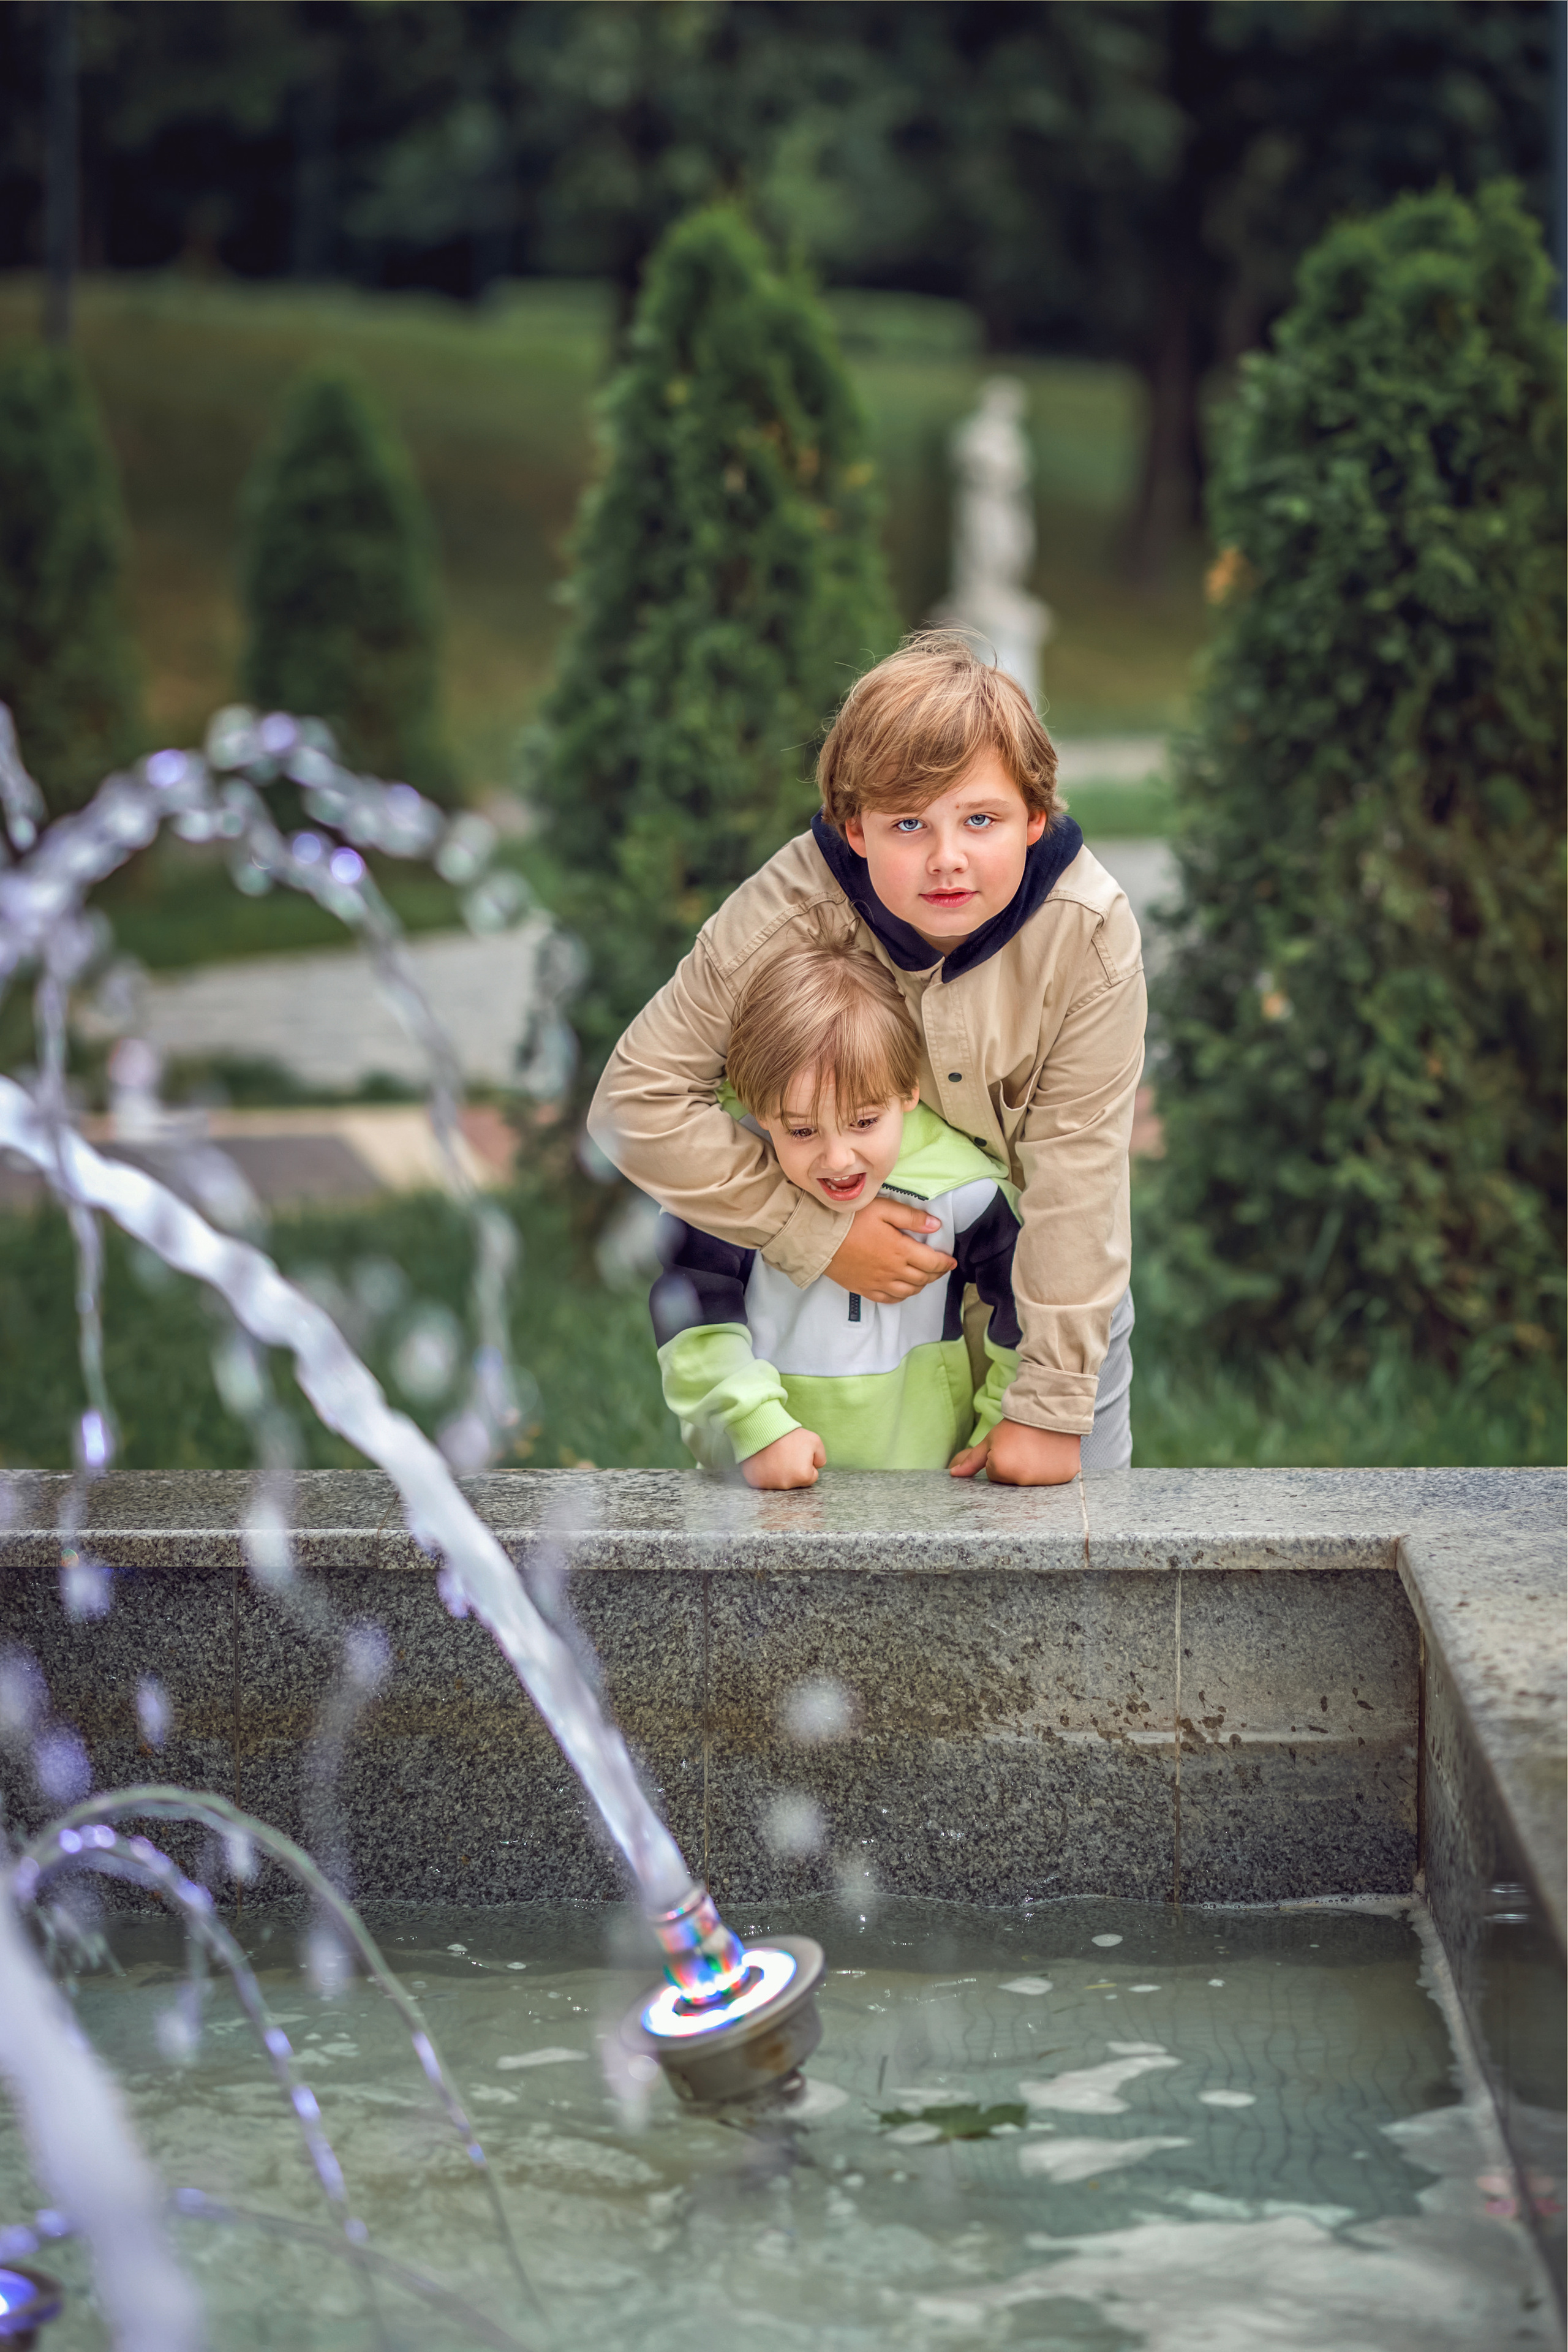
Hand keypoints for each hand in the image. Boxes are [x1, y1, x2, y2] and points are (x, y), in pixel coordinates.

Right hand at [741, 1426, 826, 1489]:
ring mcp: (770, 1485)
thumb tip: (816, 1467)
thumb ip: (821, 1457)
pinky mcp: (757, 1482)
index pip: (812, 1476)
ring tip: (775, 1456)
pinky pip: (766, 1481)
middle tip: (786, 1454)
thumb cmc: (789, 1435)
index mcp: (803, 1476)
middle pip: (796, 1481)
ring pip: (781, 1481)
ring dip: (780, 1471)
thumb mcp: (814, 1441)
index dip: (807, 1464)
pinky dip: (766, 1473)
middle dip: (794, 1469)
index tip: (798, 1454)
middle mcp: (787, 1484)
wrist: (762, 1430)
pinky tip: (766, 1461)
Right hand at [824, 1196, 955, 1303]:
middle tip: (941, 1268)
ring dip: (921, 1286)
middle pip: (923, 1278)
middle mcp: (893, 1270)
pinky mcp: (864, 1288)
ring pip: (908, 1291)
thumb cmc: (850, 1219)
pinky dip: (902, 1296)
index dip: (945, 1263)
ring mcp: (878, 1282)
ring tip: (925, 1278)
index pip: (932, 1262)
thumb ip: (911, 1218)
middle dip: (936, 1274)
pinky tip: (903, 1290)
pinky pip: (889, 1299)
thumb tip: (936, 1225)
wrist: (819, 1237)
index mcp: (900, 1250)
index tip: (951, 1261)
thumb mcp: (883, 1209)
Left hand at [950, 1420, 1081, 1484]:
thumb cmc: (1017, 1425)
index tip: (1010, 1447)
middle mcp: (1022, 1480)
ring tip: (1038, 1450)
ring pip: (1032, 1482)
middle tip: (1025, 1448)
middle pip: (1013, 1481)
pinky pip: (1053, 1480)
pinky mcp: (1063, 1478)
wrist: (1050, 1410)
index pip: (994, 1476)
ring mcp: (1045, 1481)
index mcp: (1001, 1470)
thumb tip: (954, 1475)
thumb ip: (972, 1460)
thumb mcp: (991, 1440)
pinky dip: (1052, 1471)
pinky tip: (1052, 1455)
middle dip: (1015, 1467)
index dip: (1000, 1460)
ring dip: (1033, 1470)